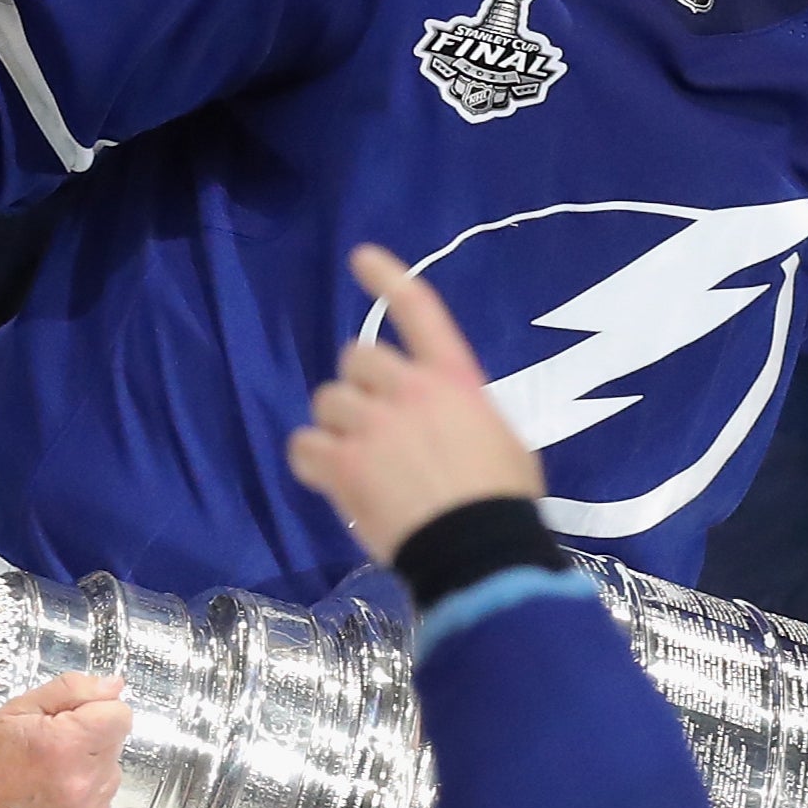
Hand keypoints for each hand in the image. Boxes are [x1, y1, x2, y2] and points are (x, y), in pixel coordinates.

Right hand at [0, 670, 130, 807]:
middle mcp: (80, 784)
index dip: (97, 710)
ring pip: (110, 778)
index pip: (120, 715)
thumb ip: (73, 690)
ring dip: (88, 772)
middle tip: (51, 748)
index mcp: (67, 744)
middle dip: (90, 741)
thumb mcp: (19, 707)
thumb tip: (113, 687)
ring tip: (48, 774)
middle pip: (115, 747)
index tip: (76, 718)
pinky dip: (82, 802)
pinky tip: (50, 797)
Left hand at [291, 245, 544, 559]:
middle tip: (372, 421)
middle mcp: (408, 389)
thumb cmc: (503, 499)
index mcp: (453, 378)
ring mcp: (372, 425)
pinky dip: (312, 460)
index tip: (360, 257)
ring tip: (357, 459)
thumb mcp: (501, 439)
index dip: (388, 279)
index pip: (418, 311)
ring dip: (337, 426)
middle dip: (360, 385)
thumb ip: (465, 415)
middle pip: (357, 357)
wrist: (479, 550)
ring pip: (328, 401)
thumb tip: (447, 425)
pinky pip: (304, 446)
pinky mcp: (343, 465)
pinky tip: (329, 477)